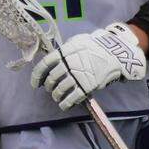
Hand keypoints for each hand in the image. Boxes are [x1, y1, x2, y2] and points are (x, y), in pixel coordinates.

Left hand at [31, 24, 145, 110]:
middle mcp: (68, 65)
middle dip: (48, 86)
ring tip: (56, 97)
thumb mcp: (76, 42)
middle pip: (51, 79)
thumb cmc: (93, 46)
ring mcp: (77, 76)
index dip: (37, 75)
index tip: (35, 83)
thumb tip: (54, 58)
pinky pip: (72, 98)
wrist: (113, 52)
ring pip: (59, 90)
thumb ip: (64, 50)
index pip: (44, 65)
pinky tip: (64, 106)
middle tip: (49, 89)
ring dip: (56, 95)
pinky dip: (66, 103)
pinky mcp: (86, 86)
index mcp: (63, 53)